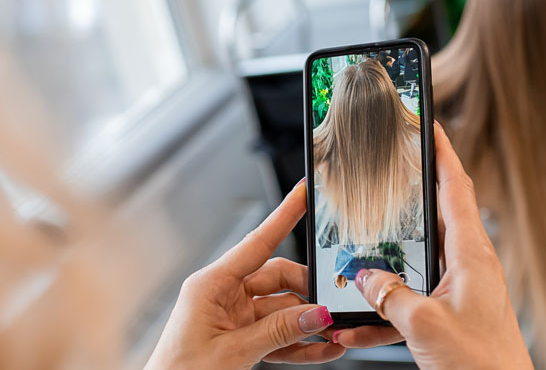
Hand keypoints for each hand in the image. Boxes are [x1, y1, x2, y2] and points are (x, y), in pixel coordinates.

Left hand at [145, 180, 343, 368]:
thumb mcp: (232, 352)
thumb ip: (278, 332)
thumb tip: (317, 313)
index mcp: (210, 284)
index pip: (257, 242)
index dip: (284, 215)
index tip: (304, 193)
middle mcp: (222, 295)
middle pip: (278, 278)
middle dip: (308, 292)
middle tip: (332, 307)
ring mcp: (232, 317)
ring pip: (283, 309)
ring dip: (309, 322)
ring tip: (334, 334)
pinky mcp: (240, 339)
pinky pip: (278, 334)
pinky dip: (300, 342)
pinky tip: (323, 348)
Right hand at [332, 123, 532, 369]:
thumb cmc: (483, 367)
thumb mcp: (423, 325)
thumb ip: (389, 295)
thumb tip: (366, 276)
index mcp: (471, 254)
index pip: (456, 186)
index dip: (440, 152)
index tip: (426, 124)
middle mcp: (470, 266)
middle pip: (437, 214)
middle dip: (410, 194)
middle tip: (389, 171)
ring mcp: (462, 290)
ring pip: (419, 260)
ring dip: (389, 262)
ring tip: (358, 260)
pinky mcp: (453, 315)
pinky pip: (414, 299)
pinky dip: (387, 308)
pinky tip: (360, 327)